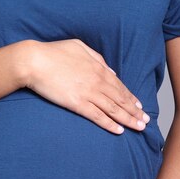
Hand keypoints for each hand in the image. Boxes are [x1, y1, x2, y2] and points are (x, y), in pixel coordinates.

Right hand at [20, 39, 149, 134]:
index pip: (120, 86)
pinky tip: (119, 131)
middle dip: (135, 112)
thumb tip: (110, 71)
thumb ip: (97, 59)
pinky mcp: (77, 104)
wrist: (34, 61)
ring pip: (113, 109)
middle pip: (121, 99)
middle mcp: (97, 81)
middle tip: (145, 121)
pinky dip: (109, 124)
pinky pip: (97, 116)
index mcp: (98, 68)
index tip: (139, 106)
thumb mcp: (79, 47)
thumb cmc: (54, 52)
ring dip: (128, 120)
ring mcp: (88, 93)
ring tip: (138, 128)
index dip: (131, 98)